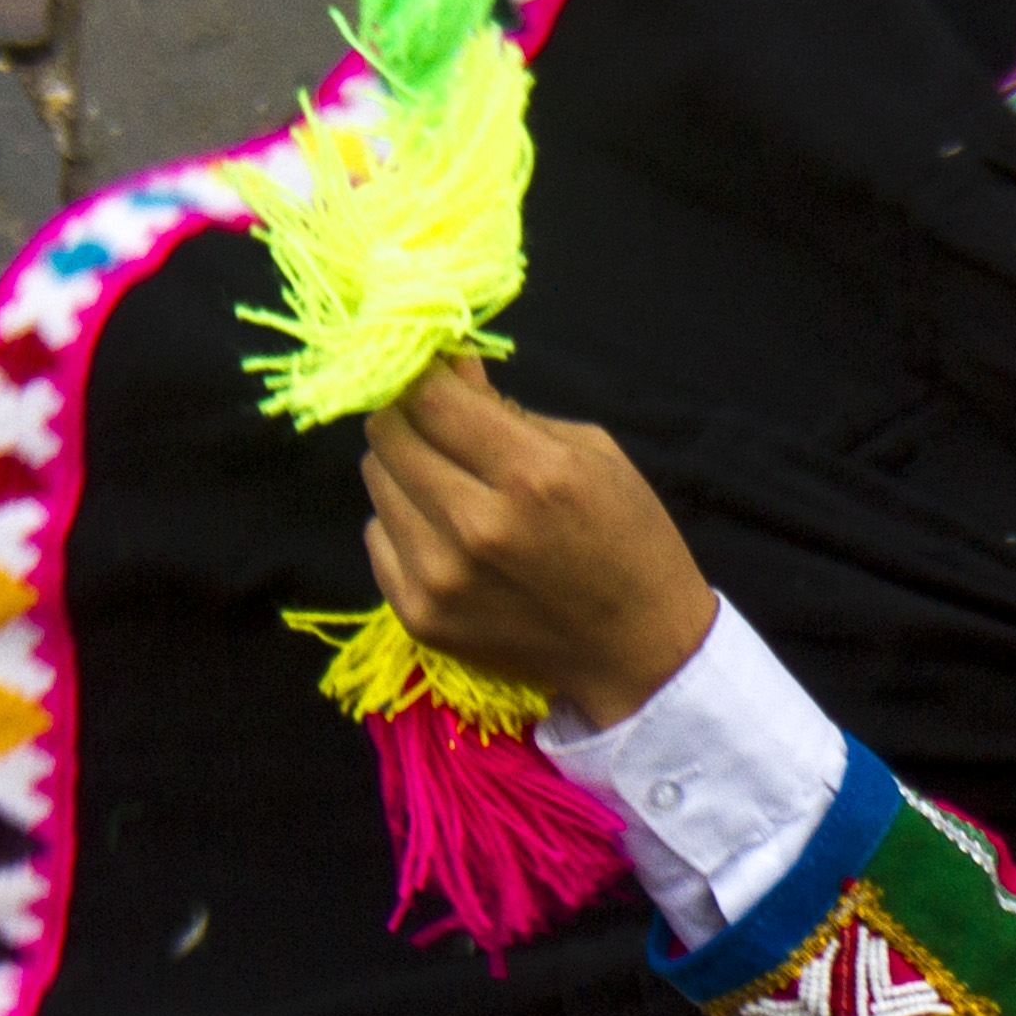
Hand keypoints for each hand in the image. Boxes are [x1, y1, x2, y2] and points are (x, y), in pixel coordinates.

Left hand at [363, 362, 720, 730]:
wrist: (638, 650)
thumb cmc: (629, 539)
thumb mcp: (591, 454)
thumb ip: (507, 409)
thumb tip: (444, 364)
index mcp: (533, 475)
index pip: (430, 398)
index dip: (423, 373)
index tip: (430, 369)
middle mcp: (477, 526)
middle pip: (389, 435)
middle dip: (409, 415)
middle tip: (438, 423)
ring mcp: (441, 578)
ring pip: (376, 481)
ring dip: (406, 469)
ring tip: (452, 485)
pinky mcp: (420, 616)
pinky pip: (376, 536)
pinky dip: (403, 523)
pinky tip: (448, 536)